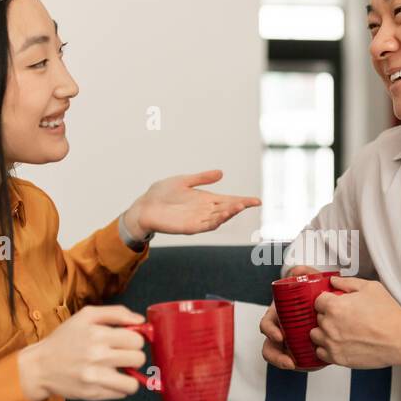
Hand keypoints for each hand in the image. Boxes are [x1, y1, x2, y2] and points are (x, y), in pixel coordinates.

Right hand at [17, 304, 146, 400]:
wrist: (40, 366)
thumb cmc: (65, 340)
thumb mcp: (86, 316)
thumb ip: (116, 313)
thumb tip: (141, 320)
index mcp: (98, 334)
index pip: (137, 340)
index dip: (134, 341)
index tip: (125, 343)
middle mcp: (97, 355)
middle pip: (139, 359)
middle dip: (133, 357)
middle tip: (120, 356)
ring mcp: (95, 377)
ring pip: (133, 382)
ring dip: (129, 376)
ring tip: (118, 371)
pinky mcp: (92, 394)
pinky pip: (121, 394)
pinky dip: (118, 387)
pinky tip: (108, 380)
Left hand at [124, 170, 259, 237]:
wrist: (144, 206)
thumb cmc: (162, 194)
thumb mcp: (184, 181)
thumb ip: (202, 178)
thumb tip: (221, 173)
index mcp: (206, 200)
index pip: (229, 201)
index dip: (243, 201)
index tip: (256, 200)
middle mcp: (204, 211)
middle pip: (226, 210)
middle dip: (238, 207)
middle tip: (249, 202)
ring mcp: (198, 220)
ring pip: (218, 218)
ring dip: (229, 214)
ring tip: (238, 206)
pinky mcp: (189, 227)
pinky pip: (205, 226)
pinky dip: (215, 221)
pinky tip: (222, 216)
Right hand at [260, 265, 320, 369]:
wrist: (323, 304)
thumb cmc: (309, 293)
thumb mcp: (306, 281)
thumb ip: (302, 271)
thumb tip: (297, 270)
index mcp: (277, 316)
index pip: (266, 325)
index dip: (270, 331)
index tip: (280, 336)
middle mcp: (280, 331)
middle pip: (270, 348)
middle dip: (276, 357)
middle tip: (289, 361)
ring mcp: (289, 343)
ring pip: (283, 358)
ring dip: (288, 365)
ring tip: (299, 366)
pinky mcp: (302, 352)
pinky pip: (300, 362)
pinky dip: (305, 365)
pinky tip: (316, 364)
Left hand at [310, 277, 400, 368]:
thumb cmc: (389, 315)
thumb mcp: (370, 288)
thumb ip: (347, 282)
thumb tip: (334, 281)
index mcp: (335, 306)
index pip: (318, 300)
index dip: (327, 300)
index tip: (334, 302)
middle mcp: (330, 325)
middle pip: (317, 317)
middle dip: (327, 315)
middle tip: (342, 316)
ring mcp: (332, 343)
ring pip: (315, 335)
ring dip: (323, 332)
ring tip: (338, 331)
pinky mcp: (337, 358)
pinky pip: (321, 353)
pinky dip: (326, 348)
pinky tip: (338, 343)